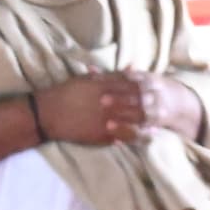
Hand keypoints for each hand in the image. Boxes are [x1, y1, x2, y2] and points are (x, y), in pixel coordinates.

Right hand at [32, 70, 158, 147]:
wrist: (46, 113)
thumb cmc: (65, 93)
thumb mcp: (86, 79)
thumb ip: (109, 75)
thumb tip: (130, 68)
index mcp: (104, 88)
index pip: (131, 89)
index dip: (144, 93)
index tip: (155, 94)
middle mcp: (107, 105)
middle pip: (134, 108)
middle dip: (148, 111)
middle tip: (162, 114)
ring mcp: (104, 121)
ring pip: (131, 126)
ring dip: (144, 128)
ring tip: (154, 130)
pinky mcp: (99, 135)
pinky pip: (120, 138)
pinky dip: (131, 139)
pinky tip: (139, 141)